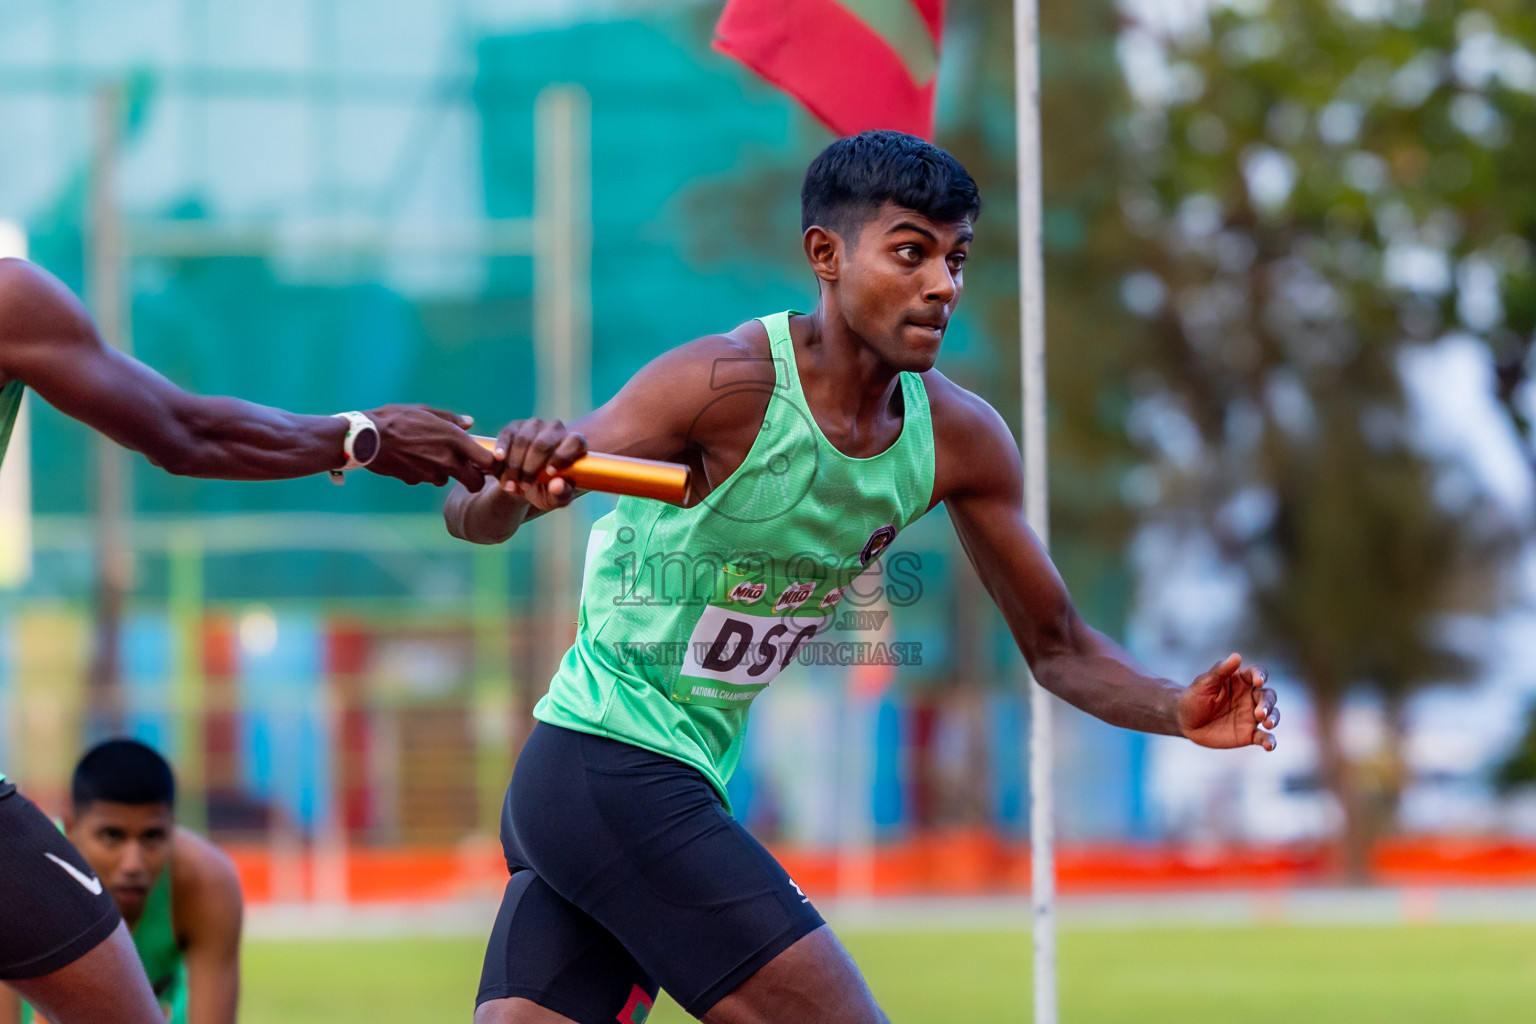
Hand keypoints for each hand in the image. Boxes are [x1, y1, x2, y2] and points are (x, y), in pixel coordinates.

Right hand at [362, 405, 497, 488]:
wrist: (366, 438)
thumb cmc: (396, 419)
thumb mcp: (426, 411)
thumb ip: (451, 419)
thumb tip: (469, 424)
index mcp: (454, 440)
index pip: (486, 461)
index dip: (491, 465)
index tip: (488, 463)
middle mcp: (447, 460)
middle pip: (474, 482)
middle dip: (474, 480)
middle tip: (468, 472)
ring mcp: (431, 474)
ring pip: (446, 480)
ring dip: (443, 472)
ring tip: (427, 455)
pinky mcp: (415, 481)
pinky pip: (424, 479)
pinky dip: (422, 473)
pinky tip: (410, 459)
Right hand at [492, 417, 587, 510]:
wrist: (524, 484)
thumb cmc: (547, 491)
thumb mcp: (555, 498)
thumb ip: (561, 494)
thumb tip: (557, 485)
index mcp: (575, 443)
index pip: (574, 441)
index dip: (562, 456)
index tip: (549, 473)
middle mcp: (557, 429)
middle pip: (543, 444)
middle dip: (530, 468)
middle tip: (523, 486)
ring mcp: (535, 425)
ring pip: (523, 440)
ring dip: (514, 465)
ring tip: (510, 485)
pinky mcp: (514, 427)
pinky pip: (507, 435)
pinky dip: (502, 449)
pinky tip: (499, 460)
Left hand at [1176, 653, 1279, 750]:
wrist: (1185, 721)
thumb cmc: (1194, 697)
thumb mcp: (1204, 683)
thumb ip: (1220, 671)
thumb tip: (1237, 656)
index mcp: (1241, 680)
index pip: (1257, 673)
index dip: (1261, 675)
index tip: (1258, 681)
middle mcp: (1250, 697)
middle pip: (1268, 696)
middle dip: (1268, 703)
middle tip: (1260, 712)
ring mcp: (1251, 716)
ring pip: (1272, 715)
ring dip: (1273, 718)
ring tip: (1268, 723)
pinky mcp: (1249, 734)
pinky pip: (1263, 737)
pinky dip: (1270, 741)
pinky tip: (1270, 746)